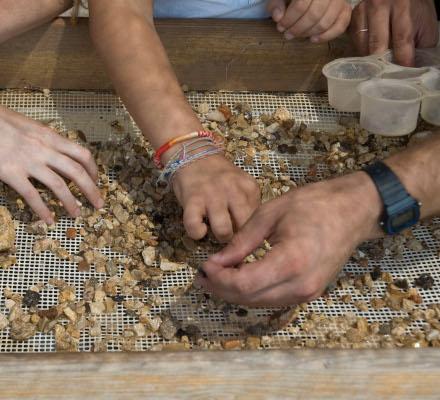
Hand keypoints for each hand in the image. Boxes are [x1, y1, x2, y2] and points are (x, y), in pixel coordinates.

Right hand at [0, 106, 103, 223]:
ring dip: (71, 202)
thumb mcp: (31, 126)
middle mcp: (44, 149)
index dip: (93, 170)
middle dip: (91, 190)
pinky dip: (42, 209)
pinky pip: (31, 195)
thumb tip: (63, 153)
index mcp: (50, 137)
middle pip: (77, 172)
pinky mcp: (11, 172)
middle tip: (99, 203)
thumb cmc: (3, 122)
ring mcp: (28, 161)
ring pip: (58, 185)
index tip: (96, 181)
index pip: (82, 154)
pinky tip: (48, 219)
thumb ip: (48, 140)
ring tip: (77, 214)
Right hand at [172, 154, 260, 242]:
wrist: (192, 154)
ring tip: (217, 231)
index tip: (243, 228)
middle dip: (239, 237)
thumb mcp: (240, 183)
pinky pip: (195, 227)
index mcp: (248, 186)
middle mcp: (232, 190)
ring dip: (221, 237)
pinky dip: (197, 233)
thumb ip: (248, 202)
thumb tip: (251, 229)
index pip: (257, 217)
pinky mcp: (192, 200)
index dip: (251, 228)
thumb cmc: (217, 175)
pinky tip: (200, 227)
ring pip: (223, 230)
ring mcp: (212, 195)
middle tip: (232, 234)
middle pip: (244, 226)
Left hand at [195, 172, 381, 306]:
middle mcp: (301, 285)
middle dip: (221, 288)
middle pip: (250, 298)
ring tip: (216, 276)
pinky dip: (253, 292)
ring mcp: (308, 292)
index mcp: (292, 261)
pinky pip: (274, 298)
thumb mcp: (270, 215)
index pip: (244, 283)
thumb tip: (216, 262)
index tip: (204, 265)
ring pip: (261, 302)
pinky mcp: (311, 291)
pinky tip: (240, 277)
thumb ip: (242, 242)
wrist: (353, 210)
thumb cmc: (313, 204)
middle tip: (202, 274)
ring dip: (235, 292)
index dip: (219, 278)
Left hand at [267, 0, 351, 42]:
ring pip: (325, 22)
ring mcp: (340, 0)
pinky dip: (326, 36)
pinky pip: (340, 26)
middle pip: (314, 15)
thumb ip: (276, 3)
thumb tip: (278, 17)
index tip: (281, 26)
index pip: (301, 4)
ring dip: (308, 33)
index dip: (289, 19)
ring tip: (297, 35)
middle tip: (287, 34)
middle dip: (298, 28)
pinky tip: (312, 39)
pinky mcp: (345, 9)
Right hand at [350, 0, 438, 66]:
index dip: (402, 61)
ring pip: (363, 45)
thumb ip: (421, 45)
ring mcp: (365, 10)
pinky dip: (363, 50)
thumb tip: (412, 68)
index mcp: (403, 7)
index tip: (402, 74)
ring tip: (378, 65)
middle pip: (377, 45)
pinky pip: (355, 40)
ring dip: (371, 58)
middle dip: (382, 64)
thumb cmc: (414, 9)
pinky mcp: (355, 15)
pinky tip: (370, 52)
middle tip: (386, 76)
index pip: (401, 41)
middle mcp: (381, 6)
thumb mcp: (425, 23)